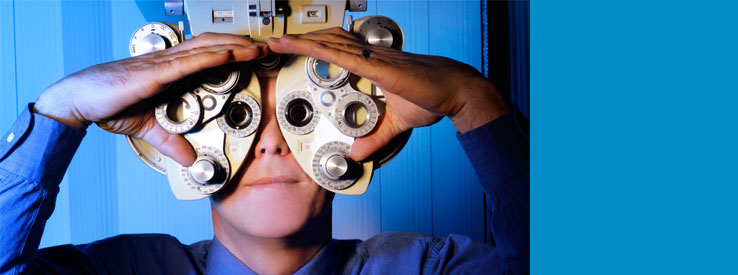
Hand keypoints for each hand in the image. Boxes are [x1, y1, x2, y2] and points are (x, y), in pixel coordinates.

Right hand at [34, 33, 268, 165]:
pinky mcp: (155, 73)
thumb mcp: (149, 128)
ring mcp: (163, 64)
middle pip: (213, 46)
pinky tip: (229, 56)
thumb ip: (172, 142)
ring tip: (257, 49)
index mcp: (170, 71)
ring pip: (206, 49)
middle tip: (265, 49)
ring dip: (234, 47)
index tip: (253, 57)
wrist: (80, 99)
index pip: (207, 55)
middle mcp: (170, 62)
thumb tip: (189, 159)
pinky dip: (211, 57)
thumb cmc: (109, 103)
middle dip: (241, 46)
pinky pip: (189, 62)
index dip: (231, 52)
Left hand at [267, 28, 508, 160]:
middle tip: (276, 42)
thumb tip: (358, 153)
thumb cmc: (432, 97)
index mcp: (373, 65)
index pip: (336, 49)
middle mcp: (370, 56)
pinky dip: (318, 49)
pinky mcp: (377, 65)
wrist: (456, 90)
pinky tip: (301, 46)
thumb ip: (375, 138)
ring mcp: (373, 58)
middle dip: (300, 40)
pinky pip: (342, 54)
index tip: (293, 47)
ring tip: (278, 41)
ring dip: (301, 41)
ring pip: (329, 43)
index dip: (314, 45)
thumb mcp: (396, 124)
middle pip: (327, 41)